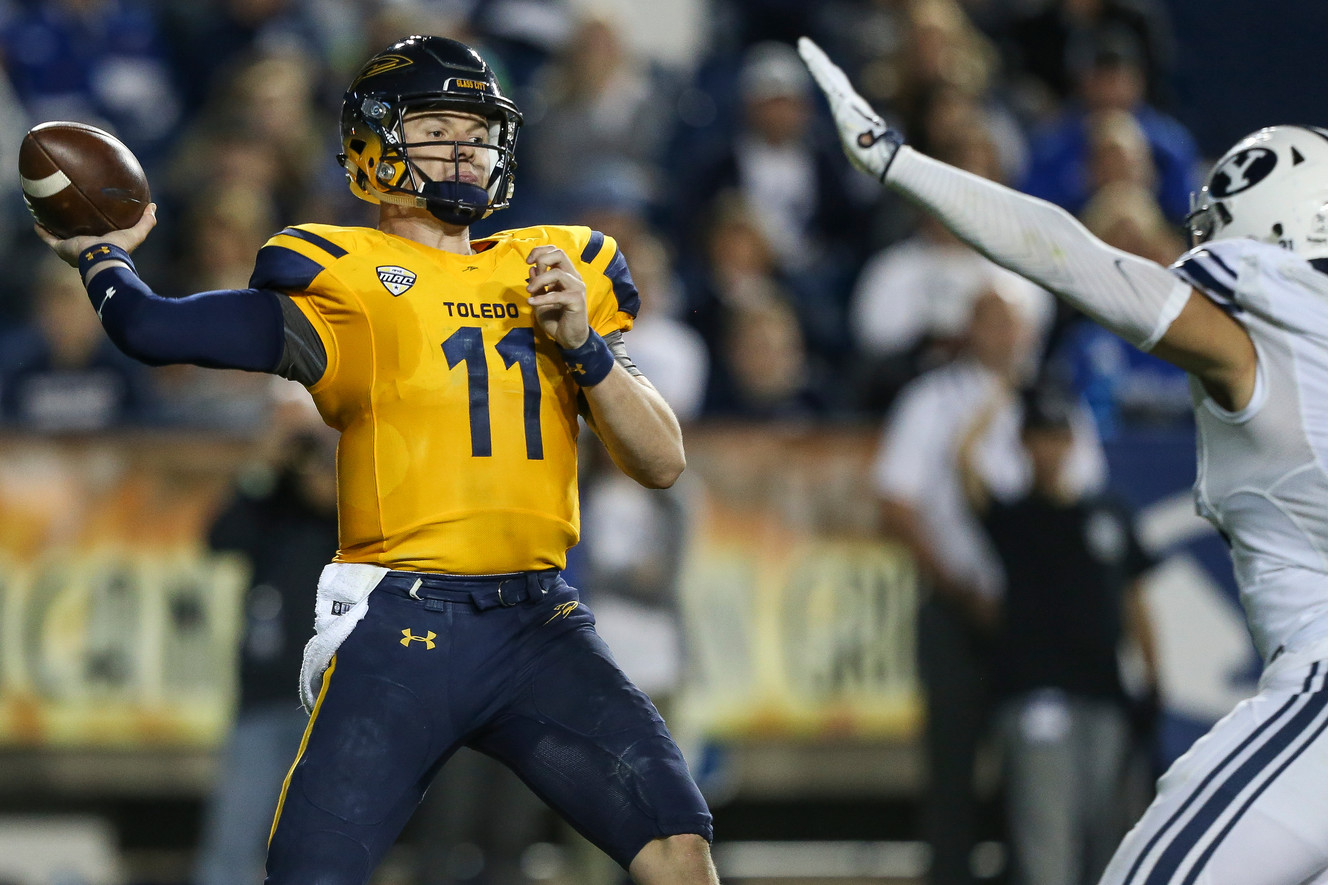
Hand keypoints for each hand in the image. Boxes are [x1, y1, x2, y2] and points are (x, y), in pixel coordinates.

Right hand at [35, 202, 157, 268]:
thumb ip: (146, 222)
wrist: (101, 259)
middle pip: (79, 237)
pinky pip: (48, 238)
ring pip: (61, 237)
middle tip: (72, 215)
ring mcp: (72, 250)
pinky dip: (42, 231)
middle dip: (75, 228)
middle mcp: (86, 250)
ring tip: (50, 215)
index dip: (98, 230)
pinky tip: (36, 221)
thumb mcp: (136, 234)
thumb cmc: (120, 249)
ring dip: (55, 228)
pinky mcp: (61, 248)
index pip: (99, 237)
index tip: (97, 220)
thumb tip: (153, 206)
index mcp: (102, 247)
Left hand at [526, 245, 589, 348]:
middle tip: (531, 270)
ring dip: (539, 280)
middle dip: (541, 258)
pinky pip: (557, 295)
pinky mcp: (577, 301)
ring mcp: (577, 288)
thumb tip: (531, 268)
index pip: (557, 251)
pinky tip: (531, 302)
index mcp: (566, 275)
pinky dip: (541, 298)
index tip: (528, 261)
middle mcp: (573, 278)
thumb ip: (538, 285)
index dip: (541, 251)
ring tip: (529, 291)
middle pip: (560, 254)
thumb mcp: (541, 299)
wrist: (569, 338)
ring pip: (557, 273)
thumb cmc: (556, 319)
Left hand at [797, 37, 903, 179]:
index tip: (825, 65)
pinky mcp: (841, 102)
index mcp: (849, 111)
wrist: (879, 157)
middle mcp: (847, 101)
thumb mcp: (860, 148)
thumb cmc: (873, 158)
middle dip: (818, 60)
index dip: (829, 76)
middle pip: (829, 76)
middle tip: (805, 45)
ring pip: (825, 74)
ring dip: (813, 58)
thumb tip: (867, 145)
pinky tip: (809, 56)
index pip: (836, 89)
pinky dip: (818, 68)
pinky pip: (826, 81)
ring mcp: (844, 100)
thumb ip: (859, 141)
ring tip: (802, 44)